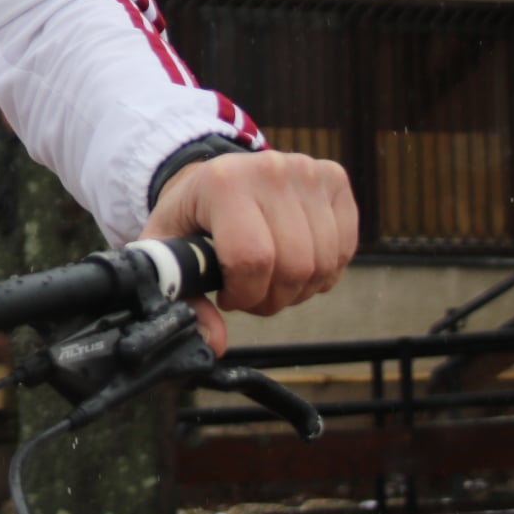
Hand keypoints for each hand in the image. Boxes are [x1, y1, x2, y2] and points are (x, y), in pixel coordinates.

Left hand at [139, 149, 356, 354]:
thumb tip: (214, 343)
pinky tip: (296, 263)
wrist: (216, 175)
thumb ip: (184, 294)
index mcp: (224, 183)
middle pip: (294, 266)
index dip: (244, 295)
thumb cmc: (192, 214)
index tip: (228, 295)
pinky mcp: (334, 179)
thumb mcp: (169, 247)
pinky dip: (323, 272)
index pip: (253, 259)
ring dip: (299, 289)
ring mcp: (308, 172)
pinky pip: (344, 250)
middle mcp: (270, 170)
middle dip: (272, 298)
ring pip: (323, 264)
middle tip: (250, 292)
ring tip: (270, 278)